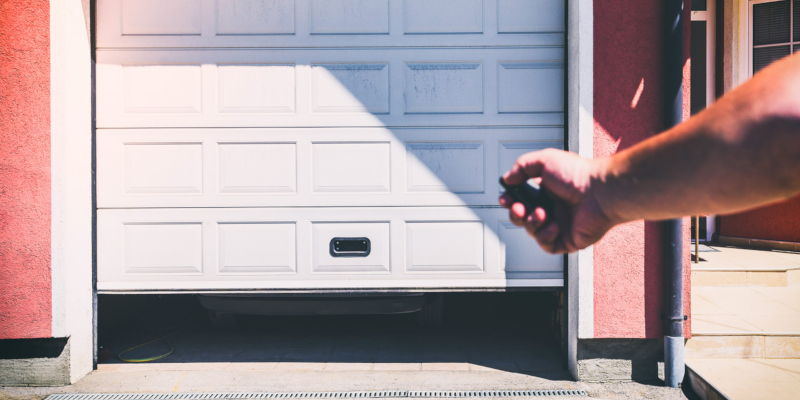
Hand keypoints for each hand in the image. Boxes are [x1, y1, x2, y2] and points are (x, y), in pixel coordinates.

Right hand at [499, 149, 617, 253]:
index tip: (505, 198)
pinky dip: (545, 236)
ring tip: (542, 213)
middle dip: (515, 214)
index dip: (510, 200)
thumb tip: (507, 179)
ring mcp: (560, 225)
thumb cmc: (578, 175)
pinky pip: (547, 245)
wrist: (600, 193)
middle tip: (519, 208)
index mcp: (547, 191)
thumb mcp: (545, 160)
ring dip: (532, 223)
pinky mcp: (567, 240)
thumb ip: (522, 166)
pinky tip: (554, 225)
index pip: (521, 198)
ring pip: (532, 231)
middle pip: (523, 217)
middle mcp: (553, 208)